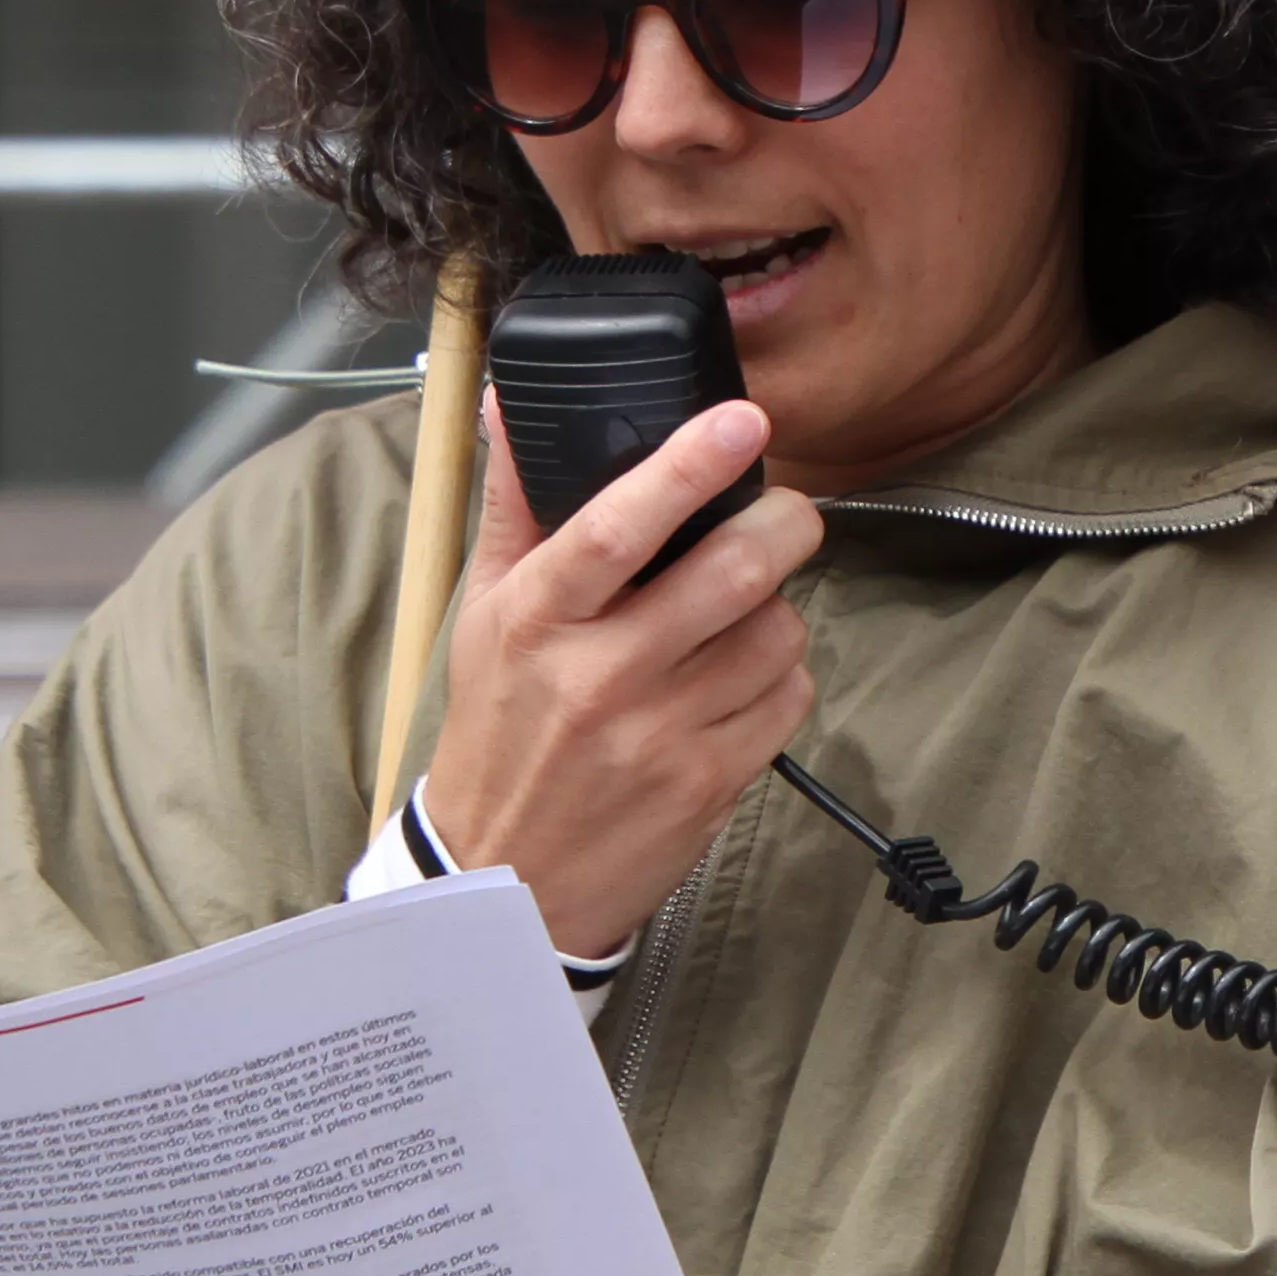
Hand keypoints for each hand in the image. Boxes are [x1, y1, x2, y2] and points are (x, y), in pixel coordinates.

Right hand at [420, 397, 822, 952]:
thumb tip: (510, 399)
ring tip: (738, 613)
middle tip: (783, 510)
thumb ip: (514, 504)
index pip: (617, 526)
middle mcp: (601, 674)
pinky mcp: (711, 782)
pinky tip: (738, 681)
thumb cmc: (500, 726)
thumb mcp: (487, 614)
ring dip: (777, 608)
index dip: (688, 465)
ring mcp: (661, 734)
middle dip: (784, 521)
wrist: (507, 876)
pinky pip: (790, 696)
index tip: (743, 418)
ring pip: (778, 630)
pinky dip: (781, 675)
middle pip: (735, 570)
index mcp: (539, 618)